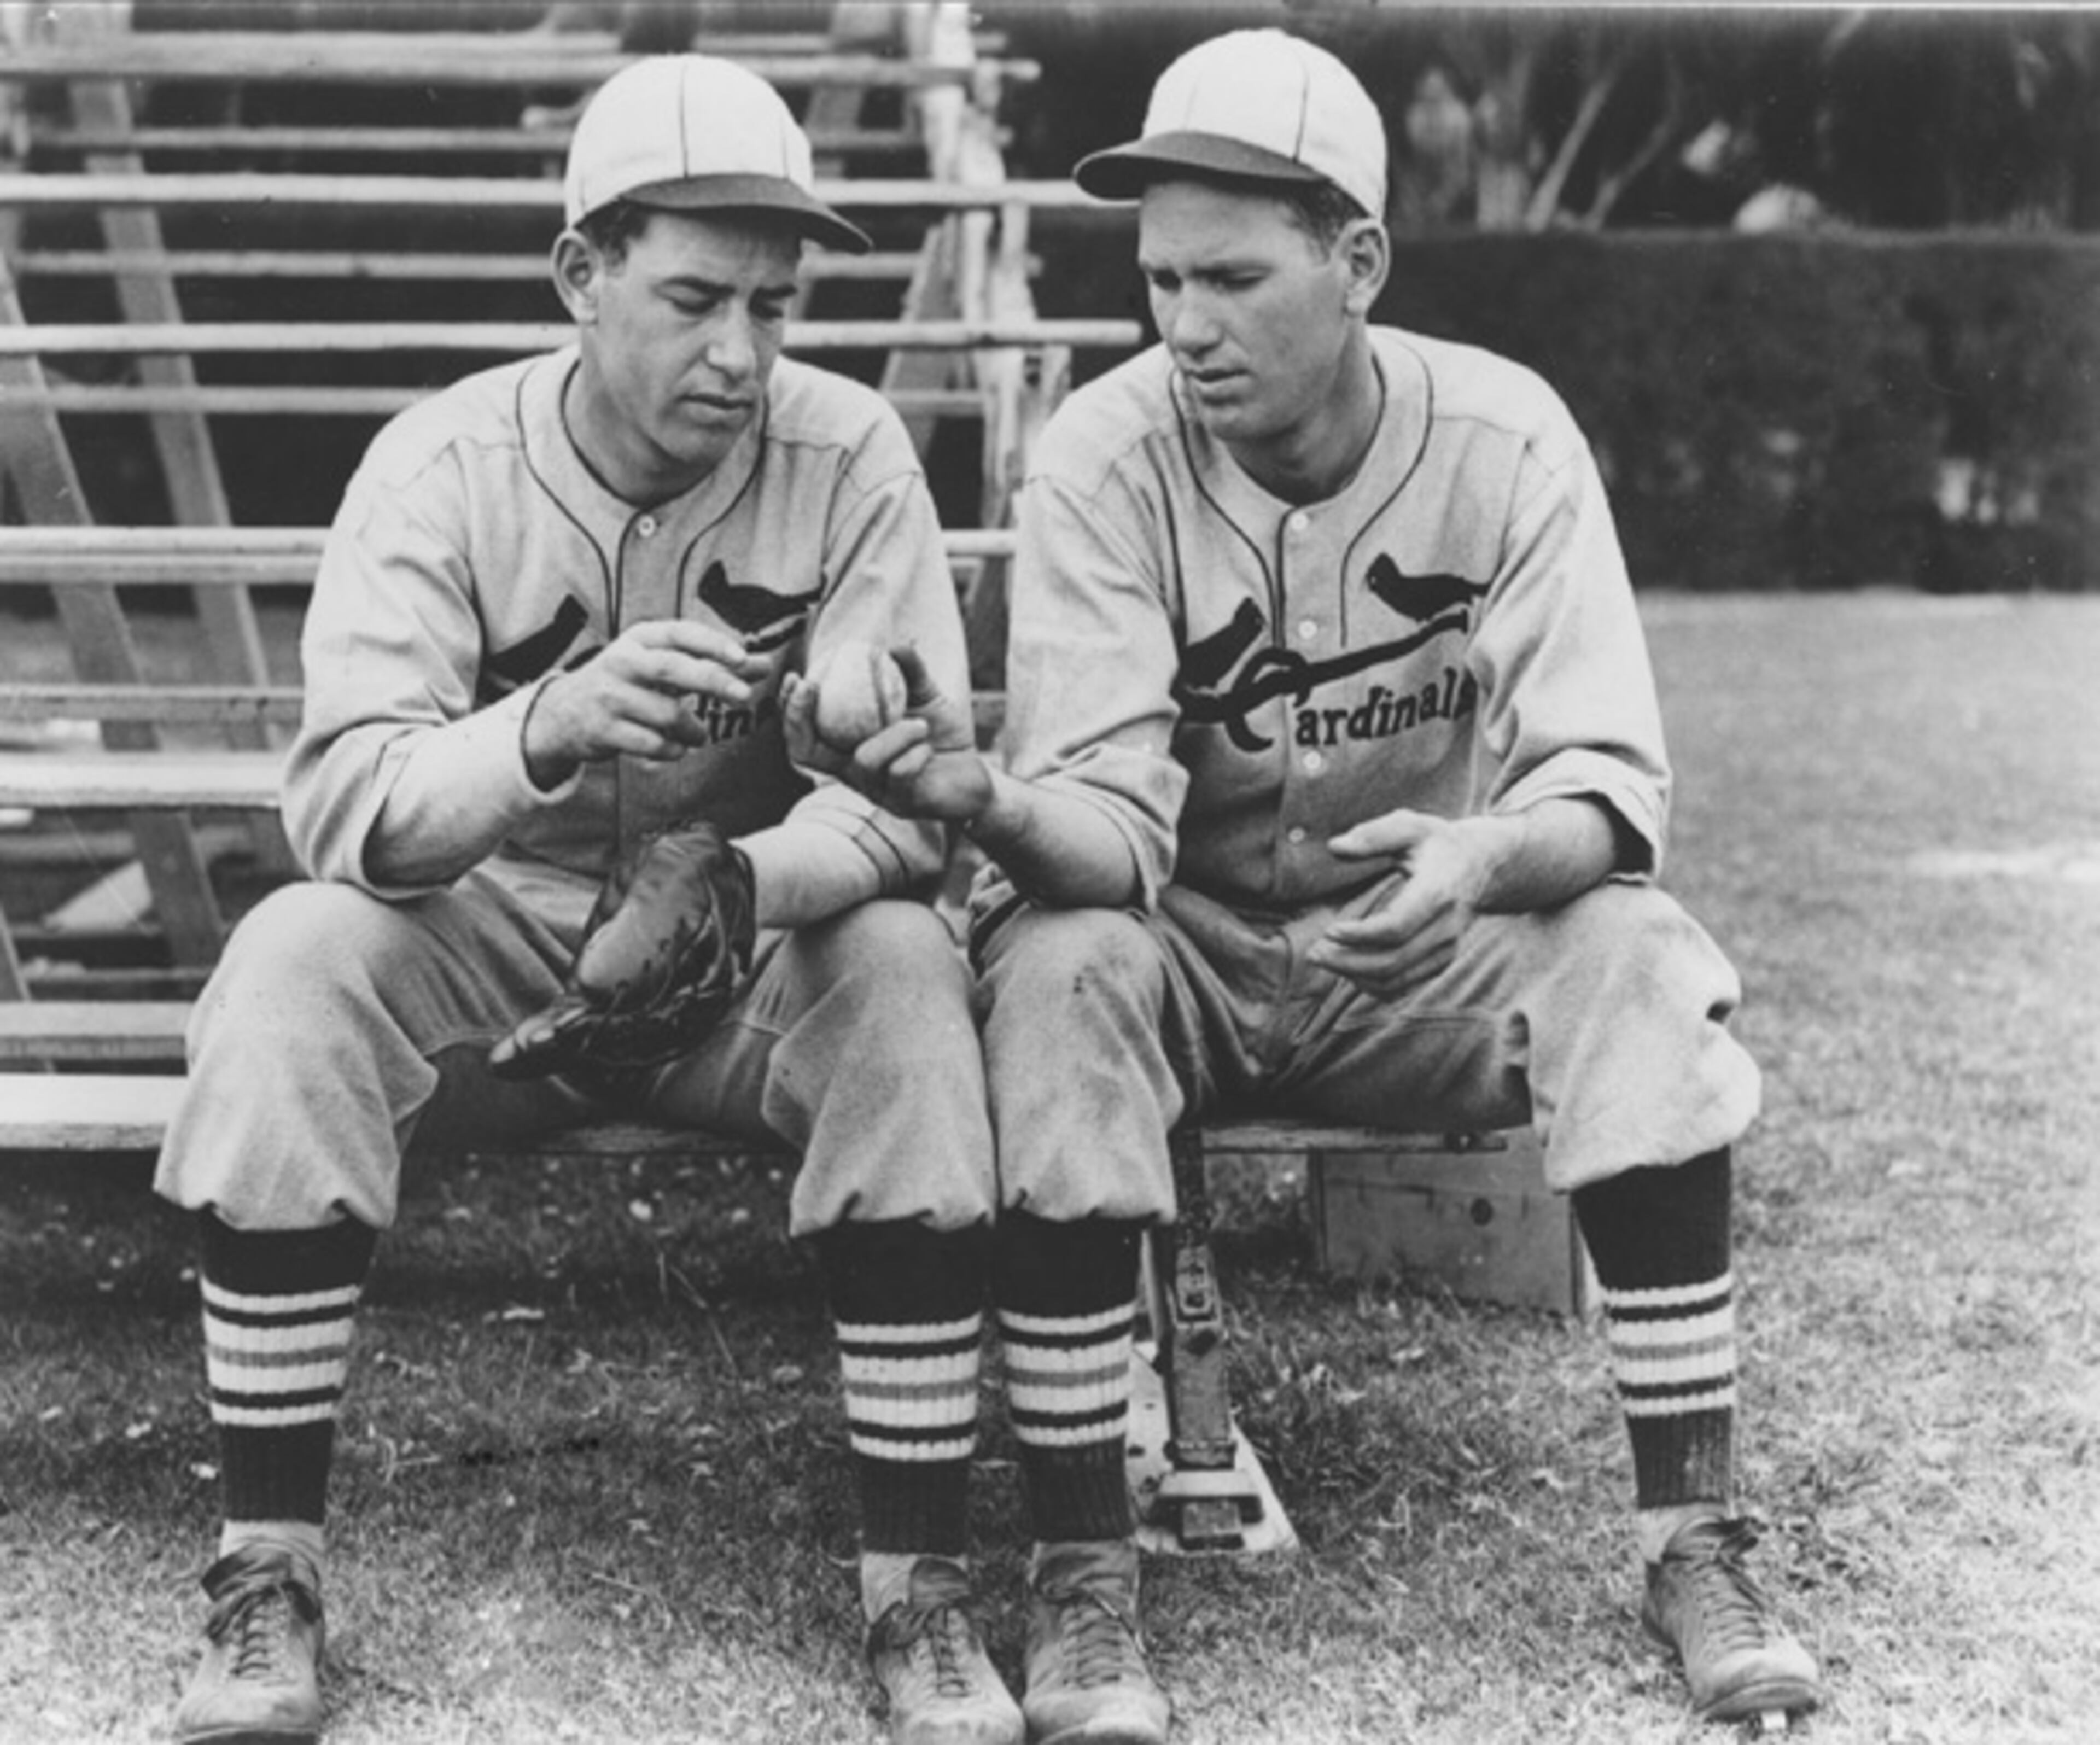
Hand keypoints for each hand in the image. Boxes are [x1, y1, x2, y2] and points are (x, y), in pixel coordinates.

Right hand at [523, 619, 771, 787]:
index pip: (680, 633)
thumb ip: (711, 664)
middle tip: (742, 696)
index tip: (742, 658)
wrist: (564, 711)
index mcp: (640, 639)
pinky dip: (672, 750)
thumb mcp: (663, 664)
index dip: (712, 644)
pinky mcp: (603, 729)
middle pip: (672, 669)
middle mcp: (622, 662)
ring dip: (693, 729)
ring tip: (698, 735)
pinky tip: (676, 748)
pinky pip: (650, 743)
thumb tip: (765, 665)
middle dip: (711, 680)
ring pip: (665, 713)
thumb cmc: (628, 683)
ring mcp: (610, 696)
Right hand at [783, 645, 992, 823]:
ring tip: (921, 725)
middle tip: (811, 685)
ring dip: (894, 734)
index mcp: (848, 749)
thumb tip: (895, 644)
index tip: (797, 676)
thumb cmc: (943, 736)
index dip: (790, 709)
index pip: (804, 734)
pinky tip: (930, 748)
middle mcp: (853, 773)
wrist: (976, 776)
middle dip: (797, 717)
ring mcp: (876, 792)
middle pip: (805, 753)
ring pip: (865, 760)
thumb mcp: (926, 697)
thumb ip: (910, 671)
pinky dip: (916, 752)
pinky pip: (900, 773)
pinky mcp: (903, 804)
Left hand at [1306, 809, 1489, 999]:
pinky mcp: (1441, 960)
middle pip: (1393, 960)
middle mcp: (1446, 926)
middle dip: (1348, 962)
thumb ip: (1374, 834)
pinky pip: (1404, 984)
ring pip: (1397, 979)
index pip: (1397, 927)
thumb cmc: (1436, 842)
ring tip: (1323, 959)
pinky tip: (1347, 969)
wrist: (1478, 863)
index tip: (1330, 930)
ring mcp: (1446, 948)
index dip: (1360, 934)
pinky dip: (1372, 984)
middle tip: (1313, 953)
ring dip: (1355, 976)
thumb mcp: (1409, 825)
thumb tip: (1335, 846)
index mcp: (1438, 891)